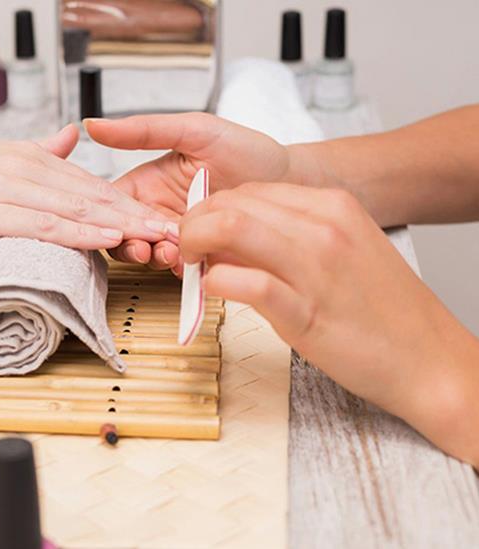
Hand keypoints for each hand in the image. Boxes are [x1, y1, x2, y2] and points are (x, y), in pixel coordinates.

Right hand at [0, 125, 173, 249]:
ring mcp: (11, 188)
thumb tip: (71, 137)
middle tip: (180, 232)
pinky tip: (109, 238)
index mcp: (27, 157)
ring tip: (161, 238)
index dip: (128, 201)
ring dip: (124, 225)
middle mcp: (27, 168)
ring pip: (79, 209)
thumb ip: (35, 150)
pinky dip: (82, 232)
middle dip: (140, 215)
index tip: (161, 217)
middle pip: (95, 195)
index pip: (88, 183)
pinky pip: (46, 223)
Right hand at [85, 113, 292, 272]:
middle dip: (129, 243)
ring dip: (153, 258)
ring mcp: (179, 237)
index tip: (119, 222)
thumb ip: (144, 131)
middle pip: (122, 235)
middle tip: (148, 245)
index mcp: (146, 184)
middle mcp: (157, 212)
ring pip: (147, 256)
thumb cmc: (247, 150)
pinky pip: (179, 269)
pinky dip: (180, 269)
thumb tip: (94, 125)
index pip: (110, 204)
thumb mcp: (193, 131)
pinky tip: (192, 262)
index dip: (107, 215)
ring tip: (172, 251)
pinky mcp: (201, 256)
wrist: (293, 180)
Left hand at [181, 182, 478, 463]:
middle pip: (230, 202)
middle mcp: (323, 226)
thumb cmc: (380, 311)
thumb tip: (228, 238)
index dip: (211, 210)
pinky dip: (214, 284)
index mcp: (332, 206)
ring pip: (230, 226)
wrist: (429, 360)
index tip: (202, 235)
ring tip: (193, 268)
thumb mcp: (340, 251)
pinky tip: (214, 294)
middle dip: (194, 224)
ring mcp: (315, 267)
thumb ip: (288, 237)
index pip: (247, 189)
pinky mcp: (305, 312)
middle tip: (187, 252)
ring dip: (195, 245)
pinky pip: (243, 282)